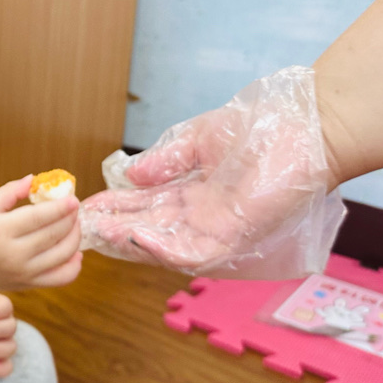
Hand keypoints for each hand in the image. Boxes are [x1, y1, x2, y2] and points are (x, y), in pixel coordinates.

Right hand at [0, 175, 81, 292]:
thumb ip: (9, 191)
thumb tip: (34, 179)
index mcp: (0, 231)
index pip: (38, 217)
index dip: (60, 207)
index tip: (73, 198)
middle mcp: (14, 254)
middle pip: (54, 234)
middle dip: (70, 218)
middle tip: (73, 207)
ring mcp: (24, 272)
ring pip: (63, 254)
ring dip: (75, 236)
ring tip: (73, 224)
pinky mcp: (30, 284)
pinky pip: (62, 278)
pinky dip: (75, 265)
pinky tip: (75, 252)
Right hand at [79, 67, 344, 277]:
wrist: (302, 130)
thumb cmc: (257, 130)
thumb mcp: (196, 141)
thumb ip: (164, 161)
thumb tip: (129, 175)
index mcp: (190, 194)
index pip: (143, 206)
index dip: (113, 206)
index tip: (83, 206)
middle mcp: (198, 216)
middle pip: (146, 229)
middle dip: (112, 226)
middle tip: (79, 225)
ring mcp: (214, 230)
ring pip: (162, 245)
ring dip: (129, 240)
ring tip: (99, 231)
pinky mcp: (232, 238)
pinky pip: (192, 252)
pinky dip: (163, 249)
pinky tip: (137, 237)